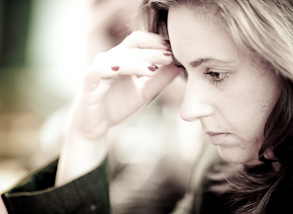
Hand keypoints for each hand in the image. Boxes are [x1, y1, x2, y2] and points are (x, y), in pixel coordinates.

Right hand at [66, 31, 180, 140]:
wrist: (97, 125)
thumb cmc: (118, 105)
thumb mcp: (145, 92)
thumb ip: (161, 79)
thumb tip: (180, 65)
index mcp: (124, 58)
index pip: (140, 40)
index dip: (157, 42)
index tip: (176, 49)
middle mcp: (111, 58)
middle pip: (133, 45)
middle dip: (153, 50)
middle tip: (171, 56)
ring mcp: (99, 67)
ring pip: (119, 57)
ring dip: (137, 61)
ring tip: (154, 69)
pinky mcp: (89, 80)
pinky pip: (99, 70)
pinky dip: (110, 68)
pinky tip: (122, 70)